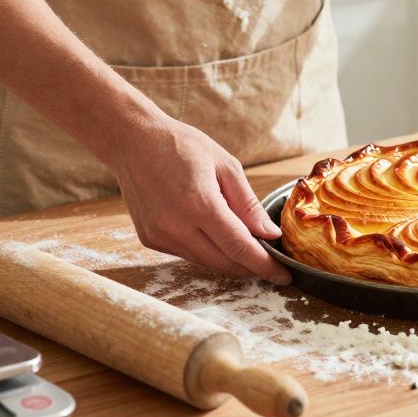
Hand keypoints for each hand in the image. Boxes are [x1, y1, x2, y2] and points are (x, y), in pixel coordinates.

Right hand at [106, 116, 290, 284]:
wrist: (132, 140)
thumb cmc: (182, 146)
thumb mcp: (225, 165)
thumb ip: (248, 204)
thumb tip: (270, 235)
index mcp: (199, 203)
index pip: (240, 248)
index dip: (265, 266)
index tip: (284, 275)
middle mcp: (176, 225)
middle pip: (224, 262)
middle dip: (251, 267)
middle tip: (270, 260)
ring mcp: (160, 236)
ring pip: (206, 262)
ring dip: (229, 259)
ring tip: (244, 243)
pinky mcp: (150, 240)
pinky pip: (188, 254)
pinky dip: (207, 250)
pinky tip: (212, 232)